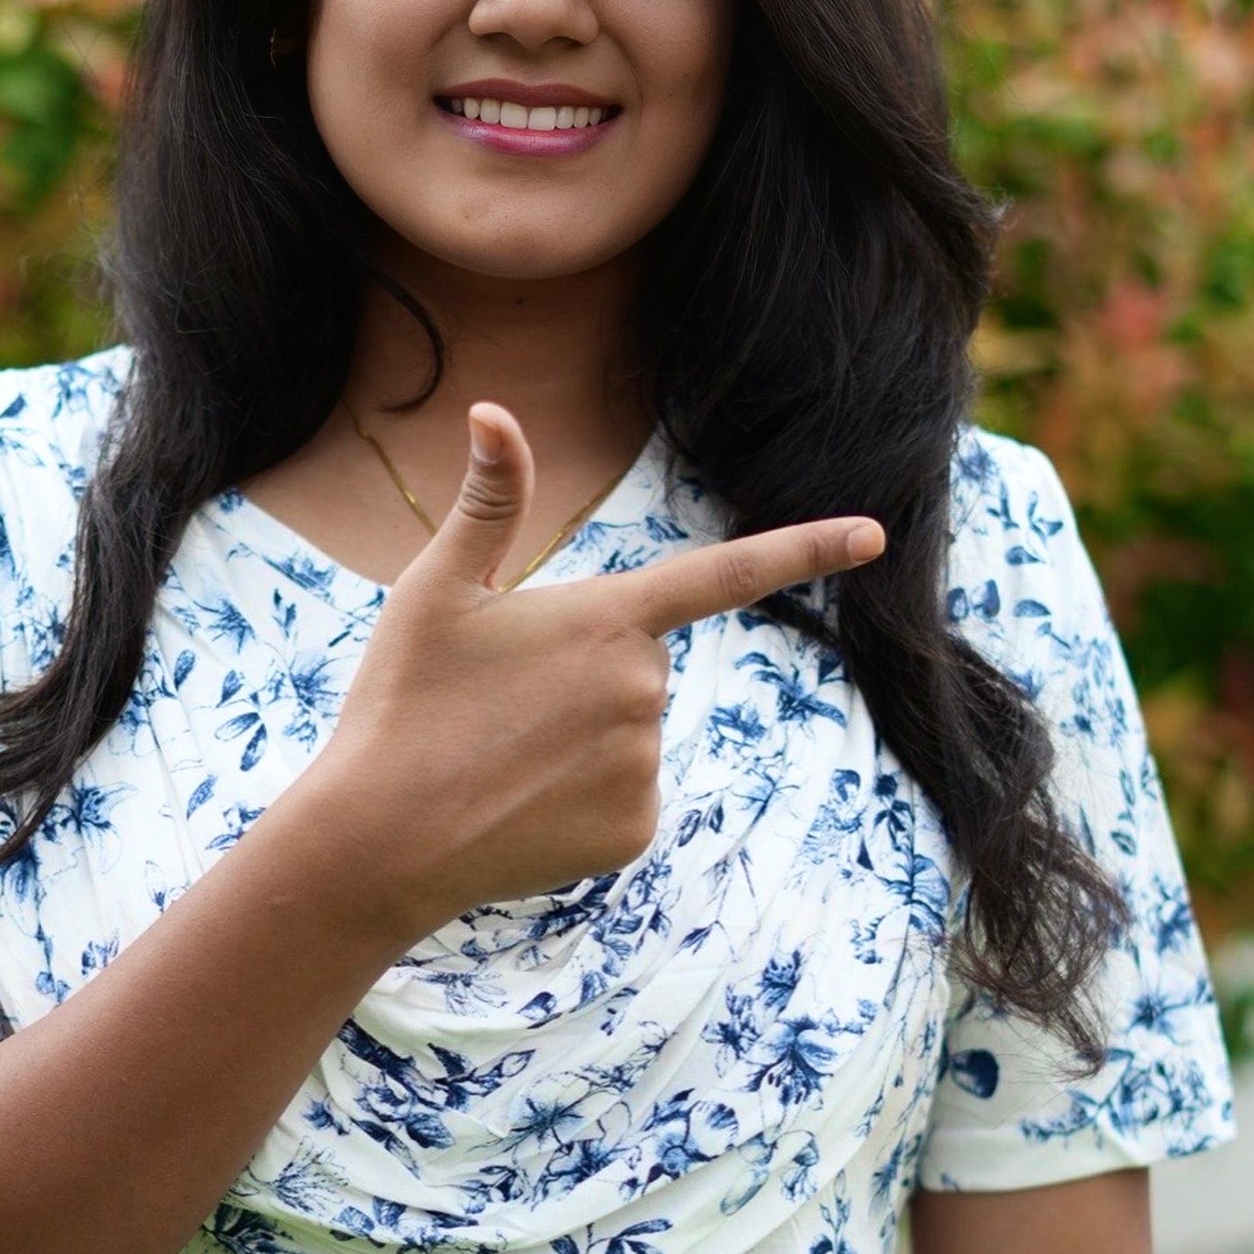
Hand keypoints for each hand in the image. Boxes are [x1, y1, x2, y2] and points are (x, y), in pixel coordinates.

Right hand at [313, 400, 881, 936]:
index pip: (727, 573)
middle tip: (494, 708)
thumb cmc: (399, 705)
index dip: (806, 549)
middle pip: (635, 668)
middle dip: (579, 680)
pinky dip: (575, 803)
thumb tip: (494, 411)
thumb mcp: (435, 592)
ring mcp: (644, 763)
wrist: (378, 842)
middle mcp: (644, 689)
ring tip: (497, 760)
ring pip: (626, 735)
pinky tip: (518, 811)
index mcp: (607, 618)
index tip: (876, 534)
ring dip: (573, 743)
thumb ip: (487, 502)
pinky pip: (621, 799)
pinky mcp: (635, 828)